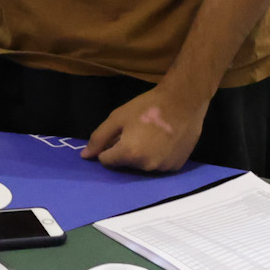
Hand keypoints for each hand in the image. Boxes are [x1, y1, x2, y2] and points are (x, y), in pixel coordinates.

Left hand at [84, 82, 201, 174]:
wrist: (184, 101)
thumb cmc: (148, 106)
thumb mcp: (118, 118)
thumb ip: (99, 138)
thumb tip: (85, 156)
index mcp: (129, 154)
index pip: (106, 161)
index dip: (109, 147)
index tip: (119, 134)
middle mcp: (146, 166)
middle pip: (125, 164)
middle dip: (126, 150)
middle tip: (137, 131)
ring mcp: (162, 168)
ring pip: (142, 166)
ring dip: (142, 155)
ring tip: (152, 135)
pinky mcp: (175, 167)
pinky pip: (158, 165)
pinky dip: (158, 156)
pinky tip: (164, 141)